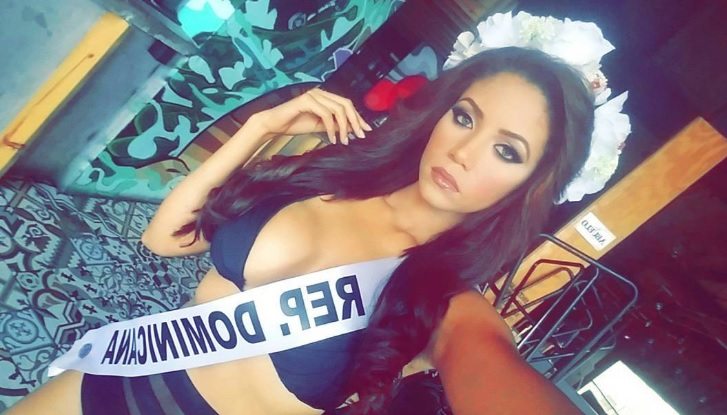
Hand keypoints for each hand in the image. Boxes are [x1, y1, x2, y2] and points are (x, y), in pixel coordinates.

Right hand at [254, 88, 372, 144]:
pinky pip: (326, 114)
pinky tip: (332, 139)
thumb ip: (335, 125)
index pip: (347, 104)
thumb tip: (352, 129)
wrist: (274, 124)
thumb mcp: (320, 126)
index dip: (358, 117)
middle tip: (359, 136)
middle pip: (346, 104)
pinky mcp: (306, 100)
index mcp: (325, 96)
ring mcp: (313, 95)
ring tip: (344, 141)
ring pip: (338, 109)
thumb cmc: (295, 124)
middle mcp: (320, 92)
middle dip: (355, 121)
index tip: (366, 130)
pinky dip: (331, 128)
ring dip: (343, 127)